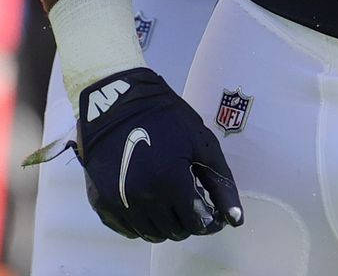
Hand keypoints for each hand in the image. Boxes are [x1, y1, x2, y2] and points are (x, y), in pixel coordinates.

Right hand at [75, 68, 241, 241]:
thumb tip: (236, 219)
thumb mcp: (202, 143)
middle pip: (173, 231)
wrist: (119, 105)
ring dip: (167, 225)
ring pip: (150, 233)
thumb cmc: (167, 118)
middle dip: (189, 222)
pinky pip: (127, 229)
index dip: (208, 222)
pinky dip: (143, 224)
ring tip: (174, 204)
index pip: (195, 224)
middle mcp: (143, 200)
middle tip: (193, 204)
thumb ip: (221, 182)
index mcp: (170, 183)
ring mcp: (119, 204)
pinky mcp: (101, 204)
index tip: (213, 214)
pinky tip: (152, 206)